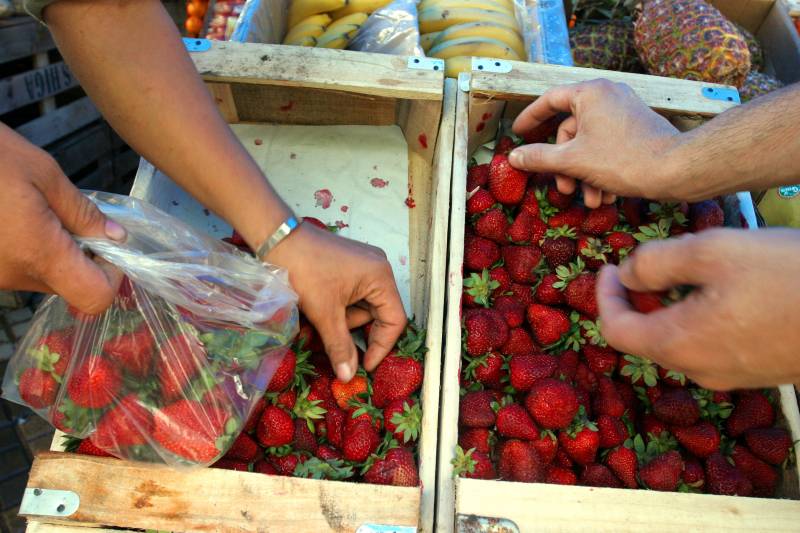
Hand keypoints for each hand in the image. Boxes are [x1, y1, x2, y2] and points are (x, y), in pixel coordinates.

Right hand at [0, 124, 125, 312]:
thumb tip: (116, 237)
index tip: (109, 247)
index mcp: (38, 254)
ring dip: (54, 252)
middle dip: (83, 258)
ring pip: (42, 277)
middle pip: (69, 286)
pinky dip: (27, 249)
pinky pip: (16, 268)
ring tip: (38, 211)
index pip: (94, 297)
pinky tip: (16, 216)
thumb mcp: (43, 174)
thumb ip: (82, 212)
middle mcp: (13, 276)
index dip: (112, 276)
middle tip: (76, 220)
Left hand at [266, 224, 406, 382]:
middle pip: (377, 314)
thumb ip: (340, 346)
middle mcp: (378, 270)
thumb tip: (348, 376)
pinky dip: (337, 309)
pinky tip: (318, 310)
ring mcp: (363, 266)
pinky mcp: (349, 267)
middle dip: (353, 330)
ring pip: (361, 307)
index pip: (395, 320)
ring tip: (315, 320)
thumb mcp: (324, 313)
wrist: (277, 238)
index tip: (364, 366)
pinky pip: (351, 296)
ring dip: (341, 321)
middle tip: (331, 341)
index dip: (381, 346)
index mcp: (381, 277)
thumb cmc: (305, 271)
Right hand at [508, 79, 681, 207]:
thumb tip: (514, 156)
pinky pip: (608, 146)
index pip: (550, 100)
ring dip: (584, 175)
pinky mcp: (636, 127)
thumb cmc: (621, 159)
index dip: (530, 117)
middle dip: (565, 166)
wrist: (675, 169)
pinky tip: (606, 196)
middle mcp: (607, 95)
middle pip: (571, 130)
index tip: (518, 132)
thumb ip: (539, 158)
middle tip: (565, 189)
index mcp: (589, 93)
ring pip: (589, 143)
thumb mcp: (572, 161)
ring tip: (591, 200)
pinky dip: (602, 170)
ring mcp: (624, 111)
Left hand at [596, 228, 799, 389]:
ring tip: (687, 271)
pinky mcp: (759, 371)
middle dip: (638, 301)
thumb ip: (656, 263)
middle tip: (645, 266)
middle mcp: (699, 370)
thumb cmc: (785, 274)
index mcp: (677, 344)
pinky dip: (700, 319)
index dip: (604, 296)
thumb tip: (628, 274)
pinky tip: (725, 291)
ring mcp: (731, 376)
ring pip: (681, 342)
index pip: (615, 329)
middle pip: (646, 338)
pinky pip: (713, 346)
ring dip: (670, 309)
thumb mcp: (711, 251)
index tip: (608, 267)